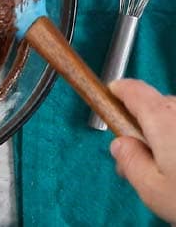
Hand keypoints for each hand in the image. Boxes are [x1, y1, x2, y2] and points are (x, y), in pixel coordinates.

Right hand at [110, 80, 175, 221]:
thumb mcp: (152, 189)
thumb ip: (129, 161)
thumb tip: (121, 145)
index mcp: (160, 117)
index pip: (131, 89)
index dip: (116, 93)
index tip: (110, 101)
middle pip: (156, 106)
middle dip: (146, 127)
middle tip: (145, 160)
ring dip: (172, 137)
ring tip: (174, 171)